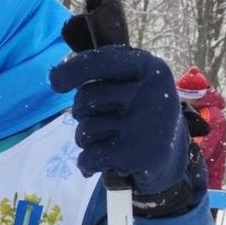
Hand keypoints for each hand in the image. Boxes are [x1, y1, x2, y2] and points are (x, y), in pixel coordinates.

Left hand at [49, 45, 189, 195]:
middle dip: (81, 110)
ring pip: (84, 130)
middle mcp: (151, 94)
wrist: (170, 154)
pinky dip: (87, 163)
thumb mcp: (131, 80)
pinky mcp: (136, 156)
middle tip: (102, 117)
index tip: (55, 81)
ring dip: (86, 138)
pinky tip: (103, 162)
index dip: (72, 70)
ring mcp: (144, 126)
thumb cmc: (138, 109)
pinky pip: (87, 157)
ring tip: (109, 140)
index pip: (102, 61)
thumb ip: (100, 70)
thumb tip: (55, 77)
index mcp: (150, 68)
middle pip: (84, 98)